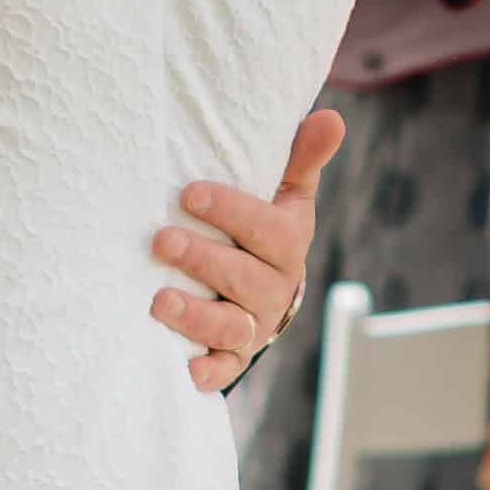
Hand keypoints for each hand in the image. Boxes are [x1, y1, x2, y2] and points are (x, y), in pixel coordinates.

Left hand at [156, 109, 333, 392]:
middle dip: (203, 259)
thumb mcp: (284, 193)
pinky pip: (224, 368)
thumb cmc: (263, 229)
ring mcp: (255, 326)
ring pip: (233, 327)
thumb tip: (331, 118)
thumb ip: (301, 158)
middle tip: (161, 241)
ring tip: (158, 301)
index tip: (189, 193)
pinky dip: (208, 371)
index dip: (230, 210)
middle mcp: (276, 288)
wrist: (264, 290)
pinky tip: (186, 367)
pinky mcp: (233, 356)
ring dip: (197, 316)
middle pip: (244, 278)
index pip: (267, 228)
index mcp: (287, 243)